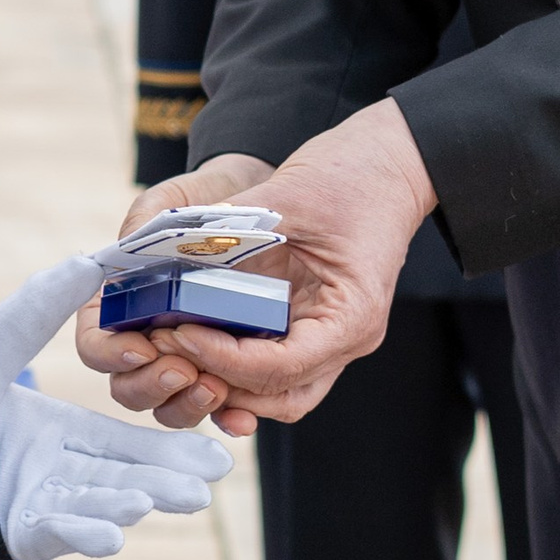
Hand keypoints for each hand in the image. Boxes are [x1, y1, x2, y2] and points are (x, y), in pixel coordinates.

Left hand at [0, 254, 233, 557]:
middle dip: (168, 481)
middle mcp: (54, 474)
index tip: (216, 457)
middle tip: (213, 481)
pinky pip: (53, 537)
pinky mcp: (8, 533)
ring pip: (96, 507)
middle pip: (123, 479)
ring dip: (133, 505)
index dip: (172, 452)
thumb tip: (95, 255)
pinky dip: (82, 536)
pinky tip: (115, 535)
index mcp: (59, 435)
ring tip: (172, 498)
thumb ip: (42, 304)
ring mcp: (34, 506)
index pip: (128, 446)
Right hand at [75, 156, 274, 435]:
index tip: (143, 347)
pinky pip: (219, 413)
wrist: (260, 214)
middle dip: (150, 387)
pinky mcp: (225, 376)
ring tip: (215, 387)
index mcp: (119, 307)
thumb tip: (125, 248)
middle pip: (127, 388)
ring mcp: (185, 363)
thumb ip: (145, 220)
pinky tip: (242, 415)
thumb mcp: (172, 202)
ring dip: (187, 407)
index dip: (110, 355)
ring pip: (169, 408)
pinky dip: (228, 419)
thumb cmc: (206, 206)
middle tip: (184, 371)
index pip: (95, 346)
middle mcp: (145, 342)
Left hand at [85, 106, 434, 431]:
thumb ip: (235, 224)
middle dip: (221, 384)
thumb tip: (171, 245)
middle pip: (280, 397)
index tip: (179, 332)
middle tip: (169, 350)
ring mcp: (332, 336)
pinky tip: (198, 344)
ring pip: (279, 392)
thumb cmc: (354, 176)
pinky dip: (237, 365)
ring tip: (178, 353)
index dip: (224, 358)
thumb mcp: (290, 193)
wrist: (390, 163)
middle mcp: (348, 339)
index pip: (282, 367)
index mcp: (352, 315)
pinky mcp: (314, 324)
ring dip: (228, 384)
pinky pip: (275, 364)